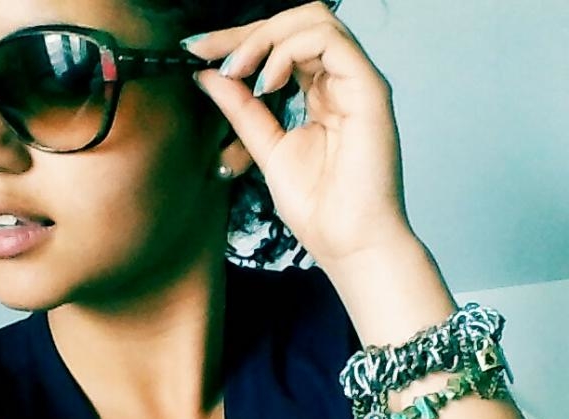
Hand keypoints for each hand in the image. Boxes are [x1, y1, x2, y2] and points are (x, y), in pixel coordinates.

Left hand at [185, 1, 417, 268]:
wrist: (349, 245)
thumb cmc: (320, 209)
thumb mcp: (267, 149)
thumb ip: (243, 110)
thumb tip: (208, 75)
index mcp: (323, 93)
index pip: (284, 43)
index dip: (240, 39)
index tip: (197, 51)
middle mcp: (344, 81)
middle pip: (299, 21)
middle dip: (248, 31)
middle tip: (210, 53)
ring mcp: (359, 83)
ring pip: (316, 20)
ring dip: (265, 38)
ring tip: (237, 71)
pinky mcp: (371, 90)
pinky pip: (329, 41)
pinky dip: (287, 52)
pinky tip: (264, 82)